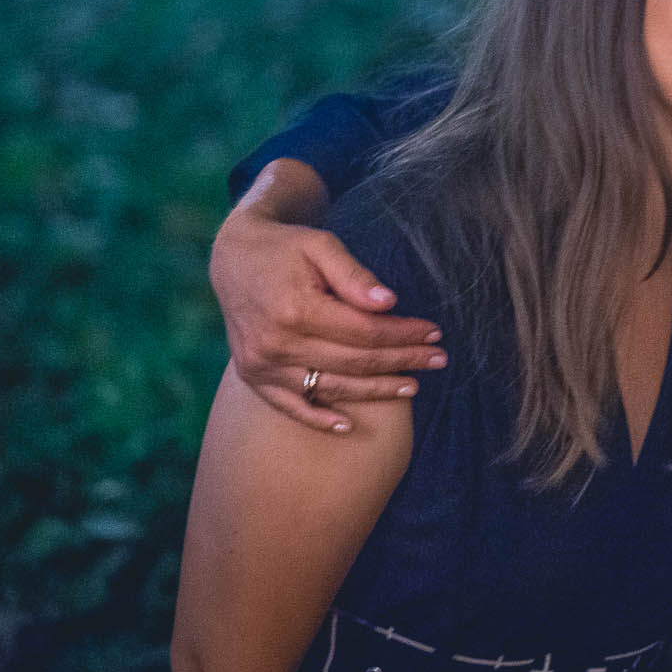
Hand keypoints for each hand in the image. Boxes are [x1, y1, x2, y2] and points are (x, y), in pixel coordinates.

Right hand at [210, 199, 446, 433]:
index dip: (403, 334)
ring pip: (330, 386)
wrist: (234, 259)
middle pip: (354, 362)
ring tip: (413, 386)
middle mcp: (277, 343)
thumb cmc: (286, 248)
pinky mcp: (254, 376)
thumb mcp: (322, 245)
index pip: (364, 332)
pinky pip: (290, 406)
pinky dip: (318, 418)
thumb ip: (354, 275)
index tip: (434, 332)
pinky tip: (347, 425)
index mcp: (296, 309)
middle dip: (402, 361)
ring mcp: (263, 365)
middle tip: (438, 359)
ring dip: (375, 390)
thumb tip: (389, 304)